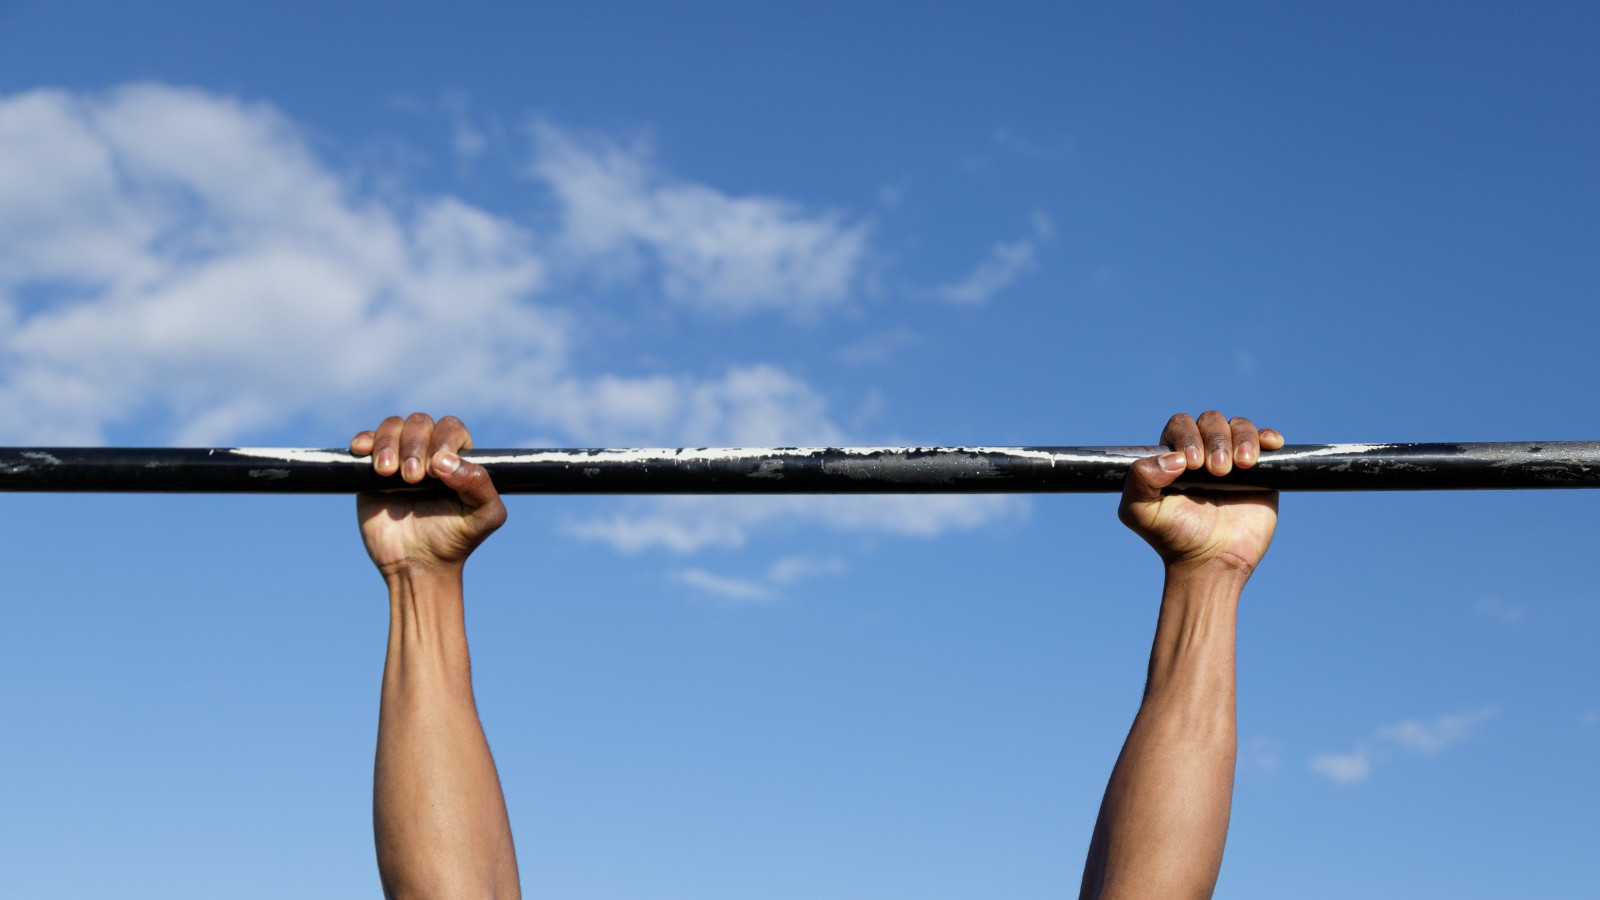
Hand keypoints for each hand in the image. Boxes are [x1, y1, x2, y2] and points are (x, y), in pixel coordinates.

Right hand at [351, 413, 506, 575]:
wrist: (417, 565)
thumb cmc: (456, 540)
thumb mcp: (485, 515)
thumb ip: (479, 484)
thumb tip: (444, 460)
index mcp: (458, 458)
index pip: (451, 428)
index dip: (443, 441)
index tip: (435, 471)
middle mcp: (429, 453)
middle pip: (420, 423)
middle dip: (415, 446)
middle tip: (413, 479)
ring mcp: (400, 459)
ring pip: (393, 426)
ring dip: (389, 442)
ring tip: (388, 472)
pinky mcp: (372, 471)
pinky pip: (366, 440)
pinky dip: (364, 439)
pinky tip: (363, 451)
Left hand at [1118, 411, 1283, 573]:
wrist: (1212, 562)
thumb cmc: (1174, 537)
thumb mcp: (1140, 512)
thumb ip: (1139, 481)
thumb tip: (1172, 458)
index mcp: (1174, 456)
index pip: (1181, 425)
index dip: (1187, 436)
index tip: (1193, 465)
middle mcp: (1203, 452)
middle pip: (1211, 421)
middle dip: (1215, 439)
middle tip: (1218, 471)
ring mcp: (1233, 459)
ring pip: (1239, 426)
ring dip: (1242, 438)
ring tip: (1242, 466)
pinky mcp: (1260, 471)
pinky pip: (1265, 441)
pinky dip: (1267, 437)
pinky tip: (1269, 444)